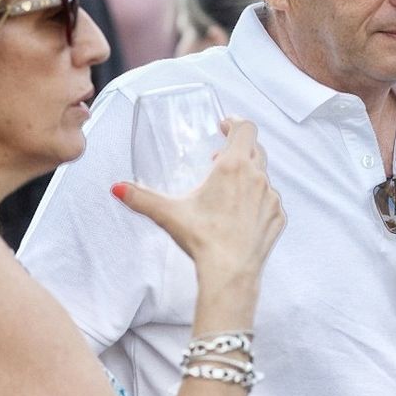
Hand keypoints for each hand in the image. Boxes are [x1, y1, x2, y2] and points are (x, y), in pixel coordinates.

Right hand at [113, 118, 284, 286]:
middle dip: (237, 148)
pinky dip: (257, 200)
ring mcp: (271, 198)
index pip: (245, 129)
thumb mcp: (168, 213)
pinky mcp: (278, 217)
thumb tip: (118, 188)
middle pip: (255, 149)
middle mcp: (258, 178)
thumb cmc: (203, 239)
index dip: (234, 123)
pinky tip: (240, 213)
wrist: (231, 273)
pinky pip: (270, 200)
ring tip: (227, 189)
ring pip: (263, 176)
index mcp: (234, 167)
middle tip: (219, 158)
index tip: (224, 125)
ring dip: (247, 176)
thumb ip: (140, 198)